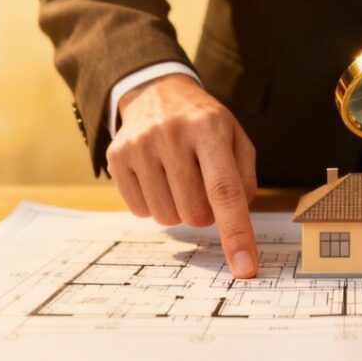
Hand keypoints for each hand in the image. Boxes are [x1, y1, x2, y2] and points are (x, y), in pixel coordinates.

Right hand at [106, 73, 258, 277]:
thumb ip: (245, 178)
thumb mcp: (236, 138)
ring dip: (179, 209)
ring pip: (167, 217)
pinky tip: (158, 178)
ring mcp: (139, 146)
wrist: (157, 92)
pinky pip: (140, 211)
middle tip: (202, 187)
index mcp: (209, 128)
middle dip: (205, 214)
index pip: (224, 190)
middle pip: (195, 213)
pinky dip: (154, 204)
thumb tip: (237, 219)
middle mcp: (172, 135)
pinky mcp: (116, 157)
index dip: (236, 232)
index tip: (245, 268)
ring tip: (179, 179)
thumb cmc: (204, 124)